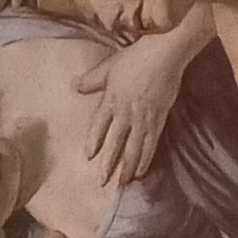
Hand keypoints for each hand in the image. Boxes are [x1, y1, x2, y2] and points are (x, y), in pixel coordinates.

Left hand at [92, 26, 193, 185]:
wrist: (163, 54)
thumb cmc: (135, 58)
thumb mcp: (108, 68)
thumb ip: (91, 80)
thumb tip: (73, 86)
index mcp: (111, 100)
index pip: (99, 126)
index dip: (94, 142)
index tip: (89, 156)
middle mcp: (125, 114)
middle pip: (116, 144)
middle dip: (109, 165)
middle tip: (102, 182)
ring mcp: (143, 120)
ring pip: (133, 150)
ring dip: (127, 168)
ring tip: (123, 184)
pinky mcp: (158, 121)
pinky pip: (151, 145)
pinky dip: (145, 160)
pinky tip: (141, 172)